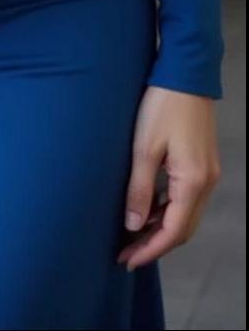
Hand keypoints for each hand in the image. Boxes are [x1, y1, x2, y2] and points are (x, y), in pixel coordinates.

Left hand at [117, 85, 221, 270]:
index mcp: (193, 181)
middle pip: (183, 228)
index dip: (150, 250)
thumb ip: (139, 188)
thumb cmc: (161, 105)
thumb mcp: (144, 147)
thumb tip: (134, 225)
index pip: (174, 231)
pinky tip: (148, 209)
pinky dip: (168, 210)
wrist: (185, 73)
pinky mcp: (202, 162)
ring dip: (161, 228)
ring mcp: (207, 172)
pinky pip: (186, 198)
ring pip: (186, 214)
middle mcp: (206, 182)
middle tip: (126, 254)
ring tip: (132, 236)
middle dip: (155, 245)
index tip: (127, 261)